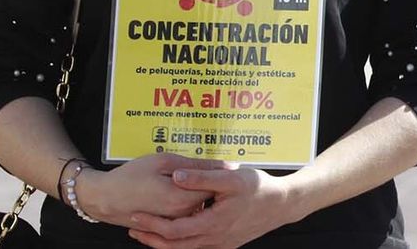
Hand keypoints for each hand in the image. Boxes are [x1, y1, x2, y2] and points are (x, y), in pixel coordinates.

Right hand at [71, 153, 224, 227]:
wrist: (103, 199)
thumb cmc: (129, 177)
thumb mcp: (163, 162)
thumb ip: (195, 164)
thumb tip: (224, 164)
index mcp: (181, 199)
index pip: (216, 187)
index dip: (220, 173)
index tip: (220, 164)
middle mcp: (180, 215)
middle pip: (209, 198)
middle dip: (211, 183)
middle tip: (206, 168)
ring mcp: (173, 221)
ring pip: (198, 206)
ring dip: (199, 192)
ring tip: (185, 178)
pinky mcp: (166, 224)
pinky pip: (186, 213)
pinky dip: (187, 201)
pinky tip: (178, 189)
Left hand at [127, 164, 299, 248]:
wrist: (283, 204)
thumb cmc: (259, 188)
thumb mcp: (231, 177)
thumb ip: (203, 176)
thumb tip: (177, 176)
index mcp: (213, 223)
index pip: (174, 231)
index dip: (152, 224)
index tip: (135, 215)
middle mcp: (214, 239)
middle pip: (174, 246)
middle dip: (151, 236)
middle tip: (132, 227)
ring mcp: (220, 244)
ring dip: (163, 241)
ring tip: (147, 231)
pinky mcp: (226, 243)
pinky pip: (196, 247)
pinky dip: (180, 242)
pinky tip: (175, 233)